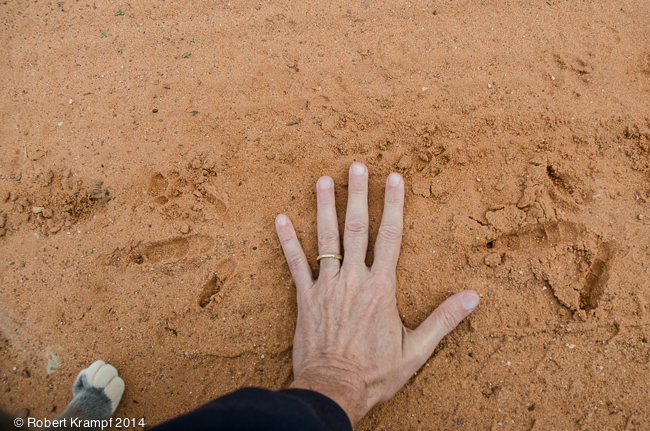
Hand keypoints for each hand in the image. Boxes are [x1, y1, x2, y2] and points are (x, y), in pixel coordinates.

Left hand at [275, 162, 479, 424]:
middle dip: (358, 194)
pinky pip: (294, 264)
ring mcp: (327, 287)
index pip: (390, 236)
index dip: (394, 204)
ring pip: (325, 239)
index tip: (395, 178)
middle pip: (357, 228)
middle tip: (356, 166)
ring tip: (322, 180)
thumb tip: (474, 297)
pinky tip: (280, 218)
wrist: (333, 390)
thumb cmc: (376, 373)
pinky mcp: (305, 298)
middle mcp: (354, 279)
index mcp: (382, 287)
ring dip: (324, 207)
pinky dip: (287, 241)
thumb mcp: (417, 350)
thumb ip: (444, 320)